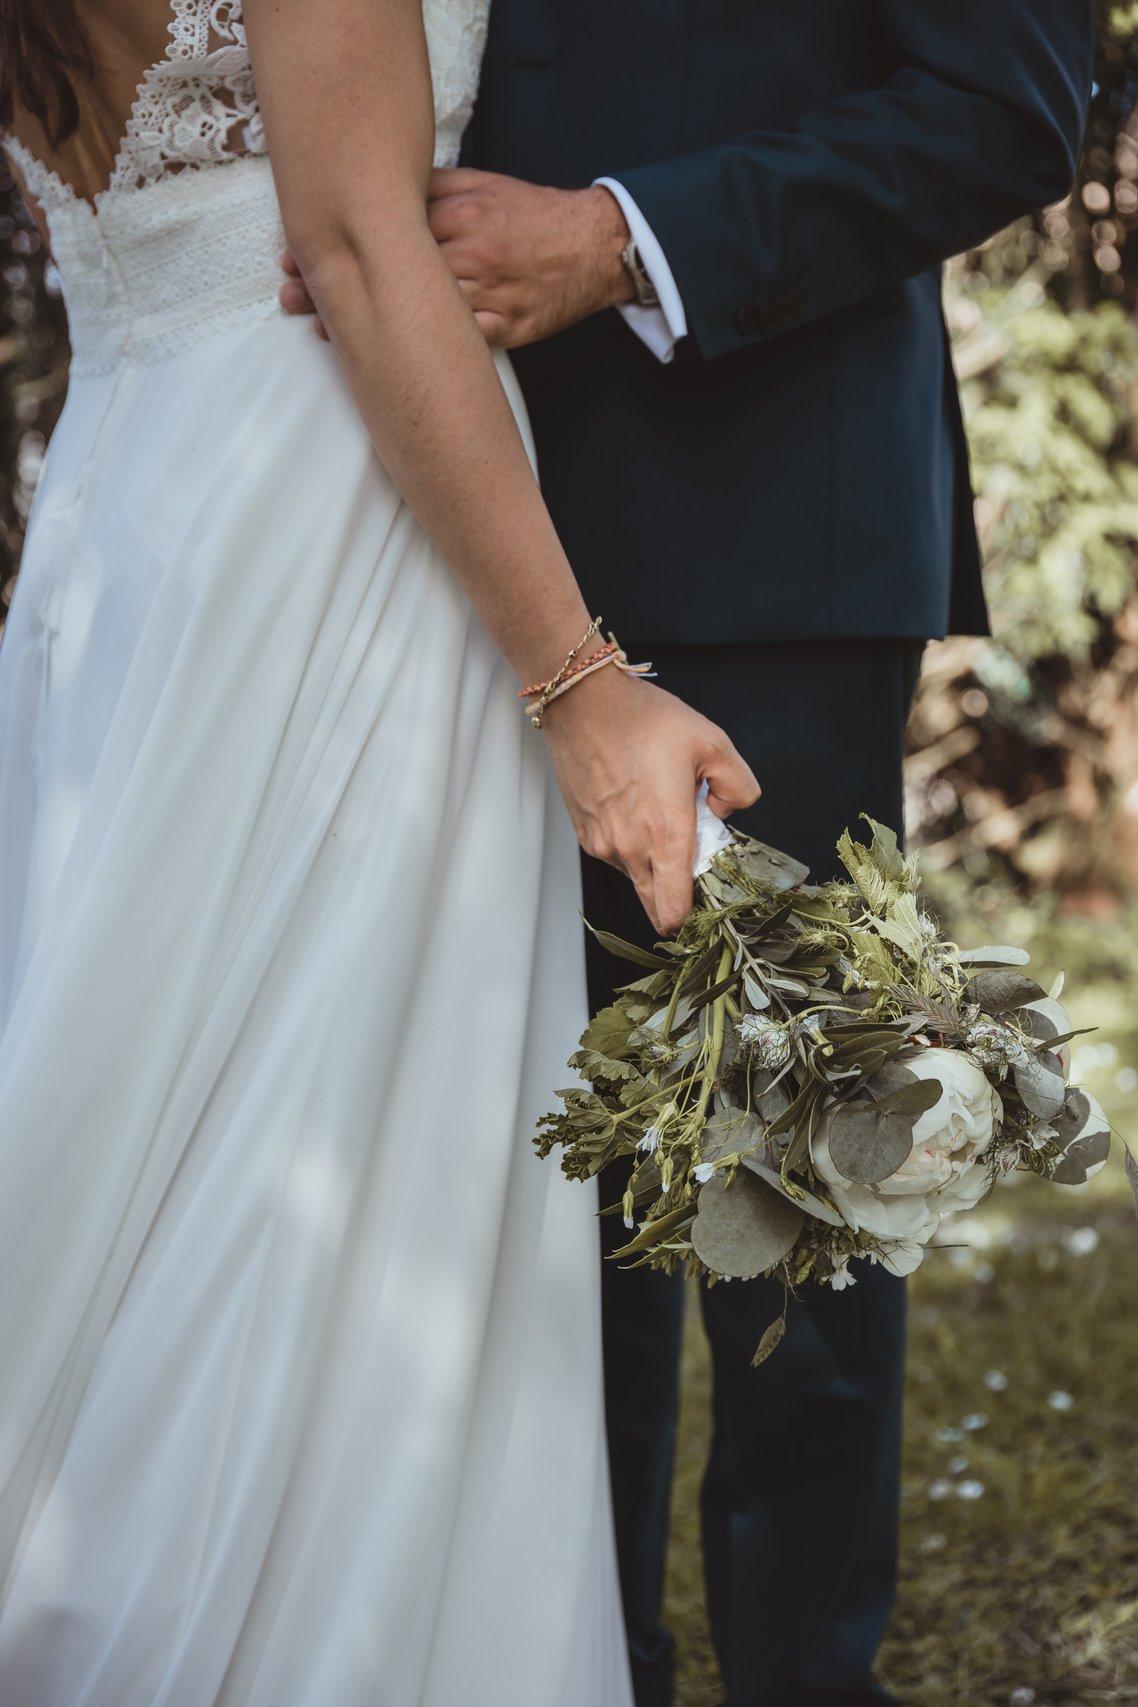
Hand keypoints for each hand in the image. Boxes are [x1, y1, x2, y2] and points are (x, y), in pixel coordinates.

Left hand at [279, 170, 634, 347]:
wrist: (593, 248)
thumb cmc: (533, 216)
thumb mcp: (483, 185)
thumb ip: (432, 190)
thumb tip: (378, 192)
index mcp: (460, 214)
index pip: (387, 227)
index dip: (339, 243)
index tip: (297, 254)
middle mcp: (471, 254)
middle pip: (393, 273)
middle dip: (339, 287)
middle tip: (290, 299)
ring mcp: (489, 296)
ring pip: (418, 316)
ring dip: (366, 326)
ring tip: (322, 333)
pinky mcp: (505, 331)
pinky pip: (456, 347)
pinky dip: (418, 356)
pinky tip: (382, 363)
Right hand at [541, 666, 759, 935]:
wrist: (583, 702)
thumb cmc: (643, 720)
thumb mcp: (713, 743)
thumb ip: (739, 786)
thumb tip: (726, 812)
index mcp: (666, 834)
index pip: (674, 911)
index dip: (693, 914)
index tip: (707, 895)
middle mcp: (630, 849)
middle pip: (656, 906)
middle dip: (677, 892)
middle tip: (690, 850)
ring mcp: (603, 844)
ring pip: (637, 877)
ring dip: (653, 861)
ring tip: (658, 812)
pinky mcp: (585, 834)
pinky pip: (616, 856)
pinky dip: (631, 844)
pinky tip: (636, 805)